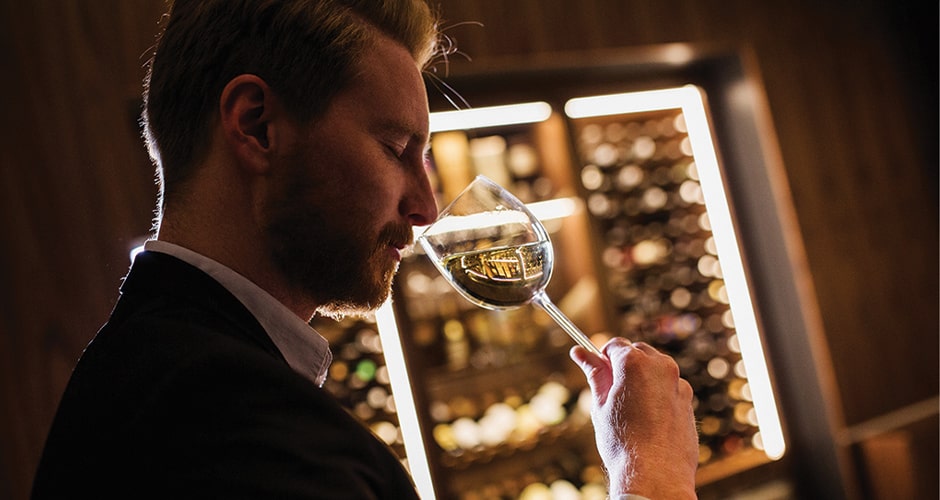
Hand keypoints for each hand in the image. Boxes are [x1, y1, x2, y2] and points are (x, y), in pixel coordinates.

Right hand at [571, 338, 697, 498]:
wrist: (655, 475)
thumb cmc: (623, 442)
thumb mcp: (600, 405)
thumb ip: (594, 374)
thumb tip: (579, 352)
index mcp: (635, 363)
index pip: (615, 344)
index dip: (602, 356)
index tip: (597, 369)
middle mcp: (661, 367)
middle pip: (638, 351)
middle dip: (625, 364)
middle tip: (612, 391)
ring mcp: (679, 384)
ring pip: (656, 369)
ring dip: (644, 379)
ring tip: (631, 409)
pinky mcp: (689, 401)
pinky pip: (670, 388)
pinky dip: (659, 395)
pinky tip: (649, 420)